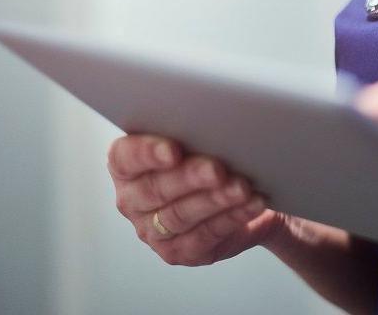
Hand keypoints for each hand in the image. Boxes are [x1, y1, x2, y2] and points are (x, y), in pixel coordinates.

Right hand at [107, 134, 282, 265]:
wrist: (247, 195)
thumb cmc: (214, 158)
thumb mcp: (199, 141)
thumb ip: (193, 132)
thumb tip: (210, 125)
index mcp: (127, 166)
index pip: (125, 158)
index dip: (147, 153)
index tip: (173, 150)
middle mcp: (133, 200)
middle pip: (155, 189)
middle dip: (190, 177)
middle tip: (217, 169)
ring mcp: (152, 231)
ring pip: (181, 215)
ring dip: (214, 200)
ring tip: (241, 187)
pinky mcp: (178, 252)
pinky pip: (205, 235)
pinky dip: (232, 217)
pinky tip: (251, 204)